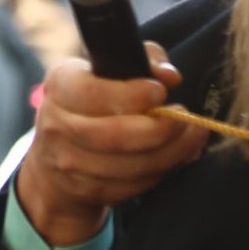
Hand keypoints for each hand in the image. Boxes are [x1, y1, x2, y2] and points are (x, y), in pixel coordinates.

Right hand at [16, 42, 207, 245]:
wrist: (56, 153)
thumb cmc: (94, 99)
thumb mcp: (109, 69)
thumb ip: (144, 61)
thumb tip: (169, 76)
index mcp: (60, 85)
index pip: (93, 93)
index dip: (133, 95)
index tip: (161, 91)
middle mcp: (56, 124)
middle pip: (113, 136)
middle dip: (160, 130)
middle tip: (185, 118)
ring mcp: (68, 161)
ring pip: (127, 166)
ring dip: (170, 153)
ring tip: (192, 136)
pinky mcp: (85, 188)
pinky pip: (131, 185)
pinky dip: (160, 173)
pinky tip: (175, 157)